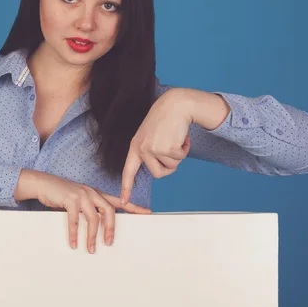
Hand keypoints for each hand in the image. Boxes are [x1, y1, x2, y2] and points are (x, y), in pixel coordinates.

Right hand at [32, 171, 150, 252]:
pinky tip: (74, 243)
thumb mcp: (79, 200)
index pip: (118, 201)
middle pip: (109, 211)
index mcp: (96, 193)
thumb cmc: (61, 194)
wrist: (43, 183)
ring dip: (92, 236)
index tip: (147, 213)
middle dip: (110, 228)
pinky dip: (74, 233)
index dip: (133, 207)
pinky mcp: (70, 199)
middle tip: (109, 243)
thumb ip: (89, 209)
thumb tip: (96, 227)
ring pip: (93, 218)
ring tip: (91, 249)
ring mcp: (81, 195)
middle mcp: (92, 193)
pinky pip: (74, 220)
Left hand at [120, 88, 192, 204]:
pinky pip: (180, 158)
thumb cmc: (165, 120)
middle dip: (169, 165)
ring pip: (171, 167)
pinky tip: (181, 136)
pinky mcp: (166, 148)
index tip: (122, 202)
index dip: (126, 188)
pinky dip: (185, 149)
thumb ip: (150, 152)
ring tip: (175, 138)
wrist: (175, 104)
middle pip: (158, 174)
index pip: (128, 171)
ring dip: (178, 155)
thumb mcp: (150, 136)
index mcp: (135, 147)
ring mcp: (153, 149)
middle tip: (172, 149)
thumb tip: (159, 170)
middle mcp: (142, 149)